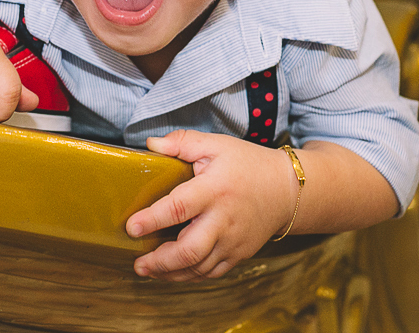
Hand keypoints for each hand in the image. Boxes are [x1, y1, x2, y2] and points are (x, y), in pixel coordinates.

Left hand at [126, 130, 298, 281]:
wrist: (287, 190)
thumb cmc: (248, 164)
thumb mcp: (216, 144)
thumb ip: (182, 142)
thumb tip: (150, 144)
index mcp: (214, 190)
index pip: (180, 207)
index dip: (153, 219)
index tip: (131, 228)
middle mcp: (224, 220)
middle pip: (190, 250)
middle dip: (160, 261)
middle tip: (137, 262)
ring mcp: (233, 242)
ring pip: (199, 267)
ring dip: (171, 273)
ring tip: (147, 270)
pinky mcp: (239, 255)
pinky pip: (212, 272)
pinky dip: (190, 276)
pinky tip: (172, 272)